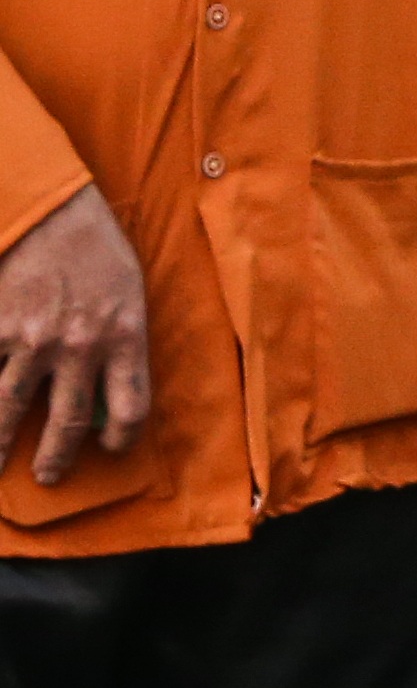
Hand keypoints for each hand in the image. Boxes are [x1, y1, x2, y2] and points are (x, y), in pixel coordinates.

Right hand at [0, 185, 149, 485]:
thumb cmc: (96, 247)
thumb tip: (108, 385)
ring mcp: (31, 341)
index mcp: (125, 336)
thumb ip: (120, 339)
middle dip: (58, 457)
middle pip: (69, 422)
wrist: (50, 210)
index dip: (123, 436)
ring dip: (0, 443)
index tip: (112, 448)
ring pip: (11, 409)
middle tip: (49, 477)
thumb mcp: (128, 292)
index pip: (132, 406)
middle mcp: (79, 346)